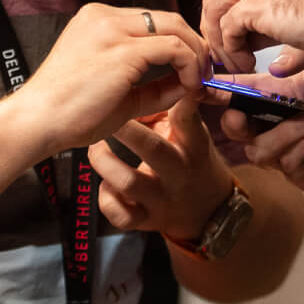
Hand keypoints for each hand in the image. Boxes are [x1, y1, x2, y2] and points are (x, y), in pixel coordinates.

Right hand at [23, 4, 210, 156]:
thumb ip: (154, 85)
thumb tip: (189, 84)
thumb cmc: (70, 114)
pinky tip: (189, 87)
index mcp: (98, 20)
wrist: (36, 123)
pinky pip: (173, 47)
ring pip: (175, 27)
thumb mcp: (118, 94)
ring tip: (200, 83)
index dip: (180, 42)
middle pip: (169, 18)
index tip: (193, 68)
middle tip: (206, 73)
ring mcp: (112, 29)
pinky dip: (189, 65)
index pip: (153, 21)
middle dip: (195, 44)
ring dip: (196, 55)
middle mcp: (105, 16)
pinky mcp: (122, 49)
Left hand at [88, 95, 234, 241]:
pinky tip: (105, 184)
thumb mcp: (189, 132)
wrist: (206, 209)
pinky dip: (106, 198)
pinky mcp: (146, 220)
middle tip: (106, 114)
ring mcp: (162, 198)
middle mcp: (178, 171)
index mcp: (192, 144)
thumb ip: (163, 110)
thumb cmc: (190, 158)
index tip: (162, 83)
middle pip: (152, 148)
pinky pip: (119, 214)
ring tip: (96, 149)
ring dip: (104, 163)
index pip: (187, 118)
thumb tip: (131, 88)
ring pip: (128, 182)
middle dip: (126, 130)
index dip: (177, 99)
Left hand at [201, 0, 303, 70]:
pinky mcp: (256, 3)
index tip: (236, 29)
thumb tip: (251, 31)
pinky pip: (227, 28)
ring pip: (216, 6)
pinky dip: (231, 49)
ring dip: (221, 38)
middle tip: (226, 47)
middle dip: (217, 20)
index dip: (231, 3)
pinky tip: (246, 64)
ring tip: (235, 61)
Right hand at [215, 49, 303, 203]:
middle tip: (243, 114)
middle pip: (235, 126)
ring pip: (257, 149)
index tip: (204, 85)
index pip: (241, 90)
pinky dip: (302, 145)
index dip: (220, 89)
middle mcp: (280, 122)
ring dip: (281, 133)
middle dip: (232, 120)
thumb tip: (275, 64)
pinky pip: (286, 163)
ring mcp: (291, 149)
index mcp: (282, 92)